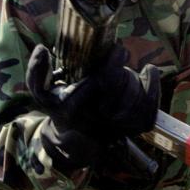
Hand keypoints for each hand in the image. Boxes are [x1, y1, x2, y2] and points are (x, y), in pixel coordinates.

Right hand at [26, 43, 159, 138]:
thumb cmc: (60, 108)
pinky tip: (148, 72)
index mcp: (73, 108)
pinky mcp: (133, 130)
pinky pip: (150, 109)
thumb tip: (42, 49)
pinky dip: (153, 88)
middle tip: (120, 51)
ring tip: (128, 68)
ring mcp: (117, 127)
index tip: (116, 48)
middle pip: (118, 88)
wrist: (75, 141)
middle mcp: (96, 119)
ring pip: (134, 97)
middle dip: (121, 66)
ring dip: (134, 77)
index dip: (111, 64)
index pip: (98, 84)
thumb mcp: (42, 92)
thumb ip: (37, 72)